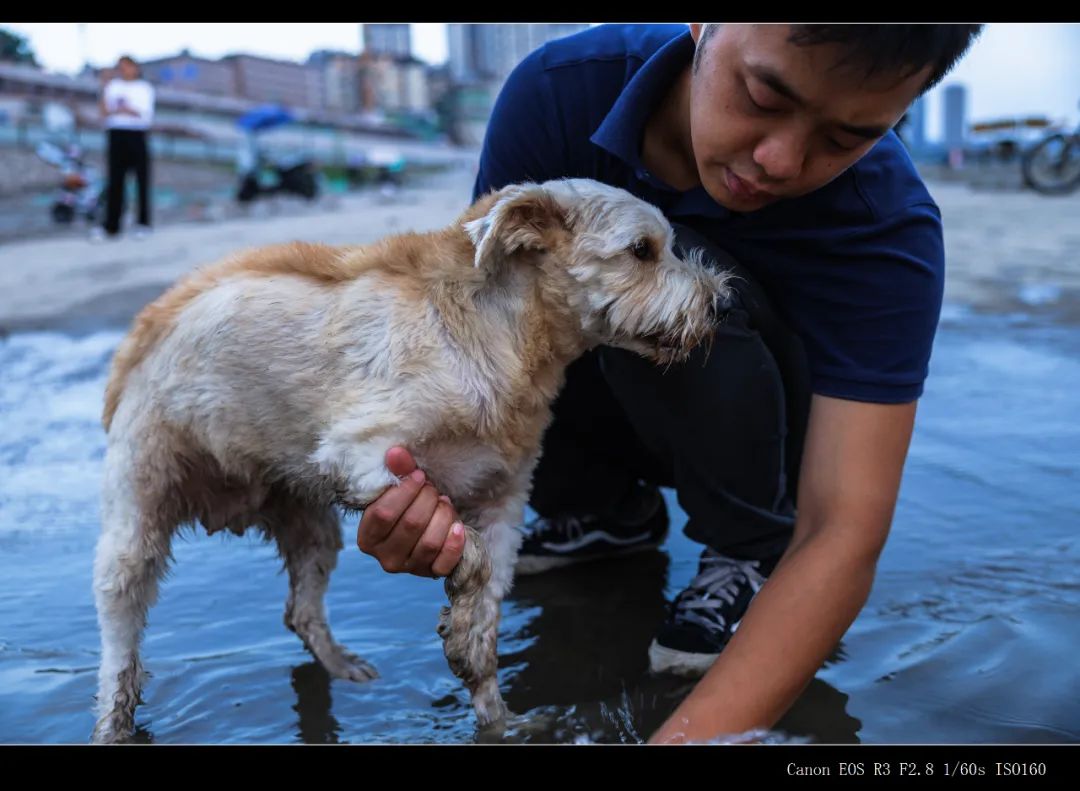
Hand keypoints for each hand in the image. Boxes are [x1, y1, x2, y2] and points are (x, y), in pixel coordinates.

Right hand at [355, 447, 465, 577]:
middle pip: (411, 525)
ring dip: (443, 516)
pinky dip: (454, 543)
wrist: (425, 528)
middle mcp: (385, 558)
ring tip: (444, 503)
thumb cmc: (408, 505)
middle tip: (433, 488)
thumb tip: (396, 453)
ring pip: (430, 542)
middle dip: (427, 500)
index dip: (405, 491)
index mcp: (367, 538)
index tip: (419, 475)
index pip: (384, 514)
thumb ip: (398, 471)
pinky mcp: (431, 574)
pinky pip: (445, 563)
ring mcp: (409, 569)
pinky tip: (458, 526)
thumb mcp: (401, 488)